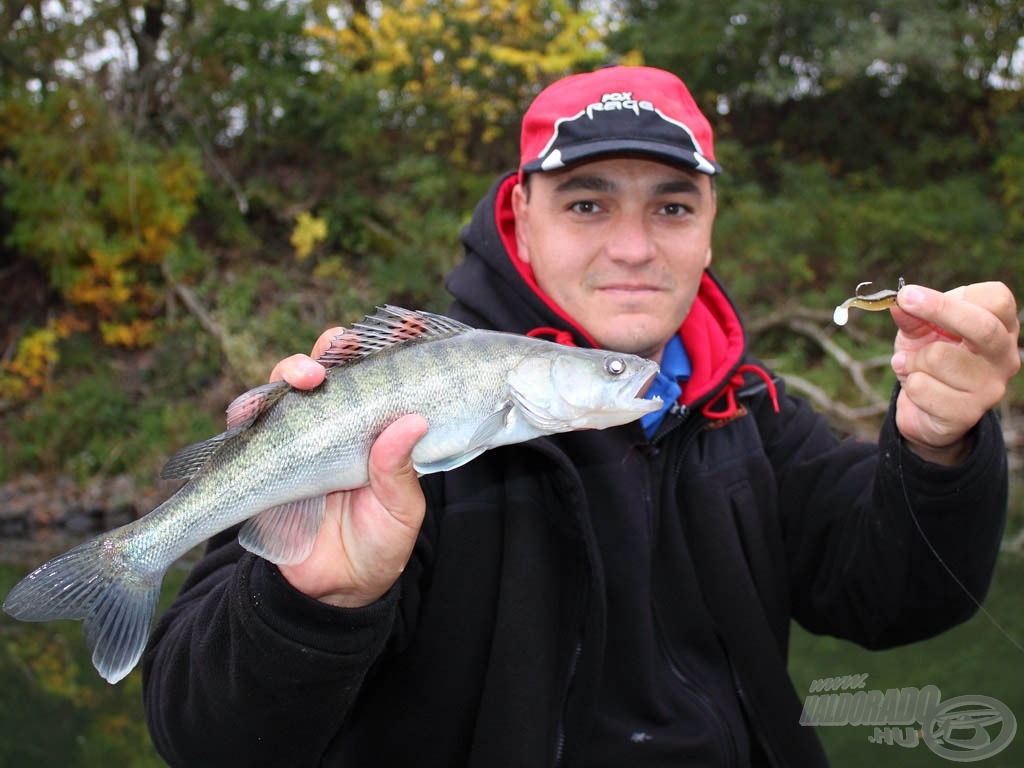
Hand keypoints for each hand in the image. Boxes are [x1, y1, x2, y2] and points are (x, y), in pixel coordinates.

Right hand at [270, 329, 428, 606]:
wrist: (334, 591)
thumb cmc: (377, 542)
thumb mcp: (401, 512)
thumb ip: (399, 472)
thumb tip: (409, 424)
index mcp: (376, 426)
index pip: (382, 375)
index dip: (392, 344)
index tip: (409, 326)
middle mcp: (334, 422)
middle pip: (328, 368)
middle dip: (332, 348)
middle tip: (342, 345)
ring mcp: (296, 436)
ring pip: (284, 388)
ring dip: (289, 372)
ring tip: (306, 376)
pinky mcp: (261, 459)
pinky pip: (244, 429)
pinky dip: (246, 414)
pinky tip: (253, 413)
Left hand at [890, 282, 1019, 464]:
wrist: (925, 410)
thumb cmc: (930, 361)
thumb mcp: (920, 332)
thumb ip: (912, 316)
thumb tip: (899, 302)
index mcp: (1002, 328)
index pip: (997, 299)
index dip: (951, 295)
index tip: (910, 293)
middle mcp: (1004, 357)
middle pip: (982, 326)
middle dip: (938, 310)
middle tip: (904, 301)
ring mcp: (990, 388)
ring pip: (939, 357)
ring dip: (912, 359)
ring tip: (911, 365)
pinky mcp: (968, 413)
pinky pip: (922, 387)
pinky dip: (908, 383)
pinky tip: (916, 388)